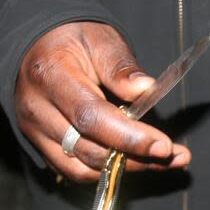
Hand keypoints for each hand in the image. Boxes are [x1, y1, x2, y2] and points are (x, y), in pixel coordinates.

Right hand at [15, 21, 190, 181]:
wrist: (38, 44)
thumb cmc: (72, 38)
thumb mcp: (100, 39)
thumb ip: (121, 67)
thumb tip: (146, 89)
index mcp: (50, 75)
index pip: (91, 117)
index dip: (129, 137)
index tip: (164, 145)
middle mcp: (37, 110)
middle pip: (88, 149)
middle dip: (136, 158)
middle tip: (174, 155)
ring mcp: (35, 132)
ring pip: (81, 169)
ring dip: (125, 170)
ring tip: (162, 161)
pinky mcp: (41, 145)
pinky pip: (74, 170)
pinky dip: (107, 172)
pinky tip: (137, 162)